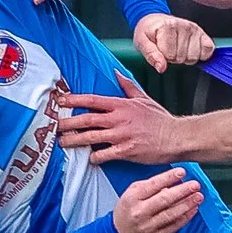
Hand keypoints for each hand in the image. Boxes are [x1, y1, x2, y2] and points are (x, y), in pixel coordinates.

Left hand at [63, 72, 184, 165]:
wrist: (176, 137)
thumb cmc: (161, 120)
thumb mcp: (144, 99)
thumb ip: (128, 87)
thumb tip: (117, 73)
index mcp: (121, 106)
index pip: (92, 100)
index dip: (74, 100)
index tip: (60, 100)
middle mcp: (118, 120)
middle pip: (86, 120)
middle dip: (67, 123)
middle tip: (55, 126)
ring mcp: (121, 136)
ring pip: (90, 138)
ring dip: (74, 141)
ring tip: (63, 143)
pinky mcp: (126, 151)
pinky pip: (104, 155)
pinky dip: (94, 157)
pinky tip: (90, 159)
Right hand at [110, 165, 203, 232]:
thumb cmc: (128, 210)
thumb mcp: (132, 193)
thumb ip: (150, 186)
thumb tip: (171, 182)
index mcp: (132, 198)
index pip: (152, 185)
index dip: (168, 178)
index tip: (182, 172)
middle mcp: (140, 212)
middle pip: (164, 200)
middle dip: (182, 191)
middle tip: (195, 185)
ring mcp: (148, 226)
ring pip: (171, 214)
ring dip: (188, 204)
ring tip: (198, 196)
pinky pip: (174, 225)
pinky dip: (186, 217)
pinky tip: (194, 209)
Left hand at [134, 12, 214, 68]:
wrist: (156, 21)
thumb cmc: (149, 32)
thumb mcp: (142, 42)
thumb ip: (151, 55)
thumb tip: (161, 67)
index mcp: (168, 26)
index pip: (169, 55)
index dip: (163, 57)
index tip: (160, 49)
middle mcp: (184, 25)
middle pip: (182, 57)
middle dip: (174, 58)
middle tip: (169, 49)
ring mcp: (195, 29)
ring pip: (194, 57)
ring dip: (186, 57)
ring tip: (179, 49)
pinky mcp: (203, 33)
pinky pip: (208, 50)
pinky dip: (201, 55)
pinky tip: (191, 50)